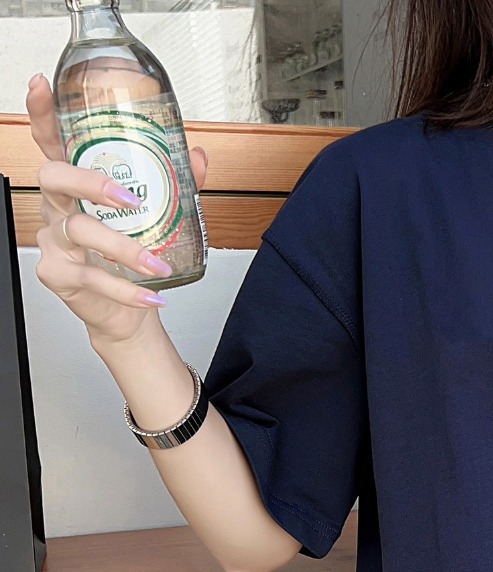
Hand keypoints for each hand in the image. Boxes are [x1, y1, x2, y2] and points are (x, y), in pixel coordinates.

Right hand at [24, 71, 208, 345]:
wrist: (126, 311)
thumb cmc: (131, 257)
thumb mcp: (154, 218)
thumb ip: (174, 185)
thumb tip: (197, 157)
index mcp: (75, 186)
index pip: (52, 142)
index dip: (43, 114)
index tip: (42, 86)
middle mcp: (57, 208)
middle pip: (52, 178)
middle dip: (88, 182)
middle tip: (129, 199)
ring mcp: (54, 241)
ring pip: (78, 230)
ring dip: (122, 247)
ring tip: (156, 264)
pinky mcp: (59, 275)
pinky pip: (91, 277)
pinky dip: (126, 290)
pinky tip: (151, 295)